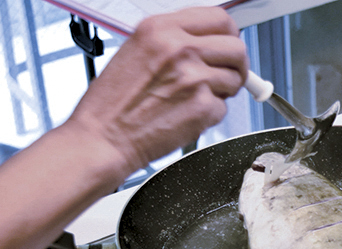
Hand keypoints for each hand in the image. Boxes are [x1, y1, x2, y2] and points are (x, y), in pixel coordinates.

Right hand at [65, 7, 248, 176]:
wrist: (104, 137)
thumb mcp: (138, 51)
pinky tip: (186, 115)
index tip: (228, 47)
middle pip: (236, 48)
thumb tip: (208, 43)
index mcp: (162, 29)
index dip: (230, 35)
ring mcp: (194, 78)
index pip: (219, 18)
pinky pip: (223, 108)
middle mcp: (180, 49)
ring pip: (234, 80)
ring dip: (222, 92)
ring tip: (195, 98)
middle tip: (226, 76)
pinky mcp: (202, 107)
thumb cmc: (114, 103)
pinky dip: (210, 115)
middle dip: (237, 65)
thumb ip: (175, 41)